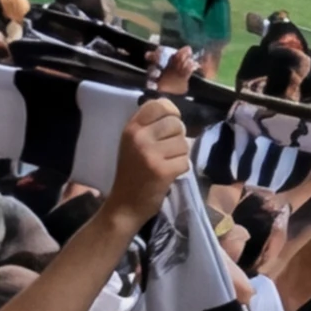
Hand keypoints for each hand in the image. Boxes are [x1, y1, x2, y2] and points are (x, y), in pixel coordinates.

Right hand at [106, 95, 191, 214]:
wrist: (124, 205)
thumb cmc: (132, 172)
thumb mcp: (132, 144)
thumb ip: (149, 126)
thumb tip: (174, 112)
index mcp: (131, 129)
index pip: (158, 105)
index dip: (171, 111)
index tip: (171, 122)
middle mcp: (140, 138)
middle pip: (176, 123)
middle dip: (177, 136)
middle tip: (167, 150)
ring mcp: (151, 154)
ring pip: (183, 143)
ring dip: (180, 154)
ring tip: (166, 162)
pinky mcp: (163, 171)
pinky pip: (185, 161)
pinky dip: (180, 168)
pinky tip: (168, 174)